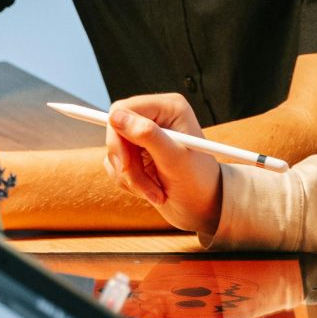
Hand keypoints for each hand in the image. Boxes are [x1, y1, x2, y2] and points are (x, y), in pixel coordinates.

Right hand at [100, 94, 222, 237]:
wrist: (203, 210)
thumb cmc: (198, 183)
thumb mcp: (174, 159)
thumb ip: (146, 135)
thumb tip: (116, 116)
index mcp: (169, 108)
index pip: (124, 109)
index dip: (117, 135)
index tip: (123, 162)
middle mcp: (156, 118)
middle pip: (115, 131)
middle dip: (126, 163)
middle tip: (139, 184)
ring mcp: (144, 137)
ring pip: (114, 151)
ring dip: (129, 177)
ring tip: (154, 191)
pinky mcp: (136, 154)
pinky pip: (113, 165)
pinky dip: (128, 182)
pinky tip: (150, 190)